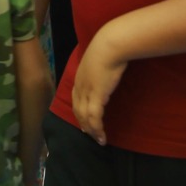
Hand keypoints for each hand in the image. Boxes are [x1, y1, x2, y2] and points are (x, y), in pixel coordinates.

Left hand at [72, 27, 128, 144]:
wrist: (110, 46)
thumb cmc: (109, 49)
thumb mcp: (102, 59)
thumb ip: (102, 67)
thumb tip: (109, 69)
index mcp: (80, 77)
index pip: (76, 98)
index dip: (79, 110)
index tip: (83, 119)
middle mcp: (80, 86)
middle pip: (77, 109)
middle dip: (83, 123)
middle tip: (89, 133)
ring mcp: (86, 91)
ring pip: (84, 116)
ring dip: (91, 130)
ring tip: (99, 139)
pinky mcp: (96, 95)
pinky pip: (94, 117)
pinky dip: (96, 128)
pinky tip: (102, 135)